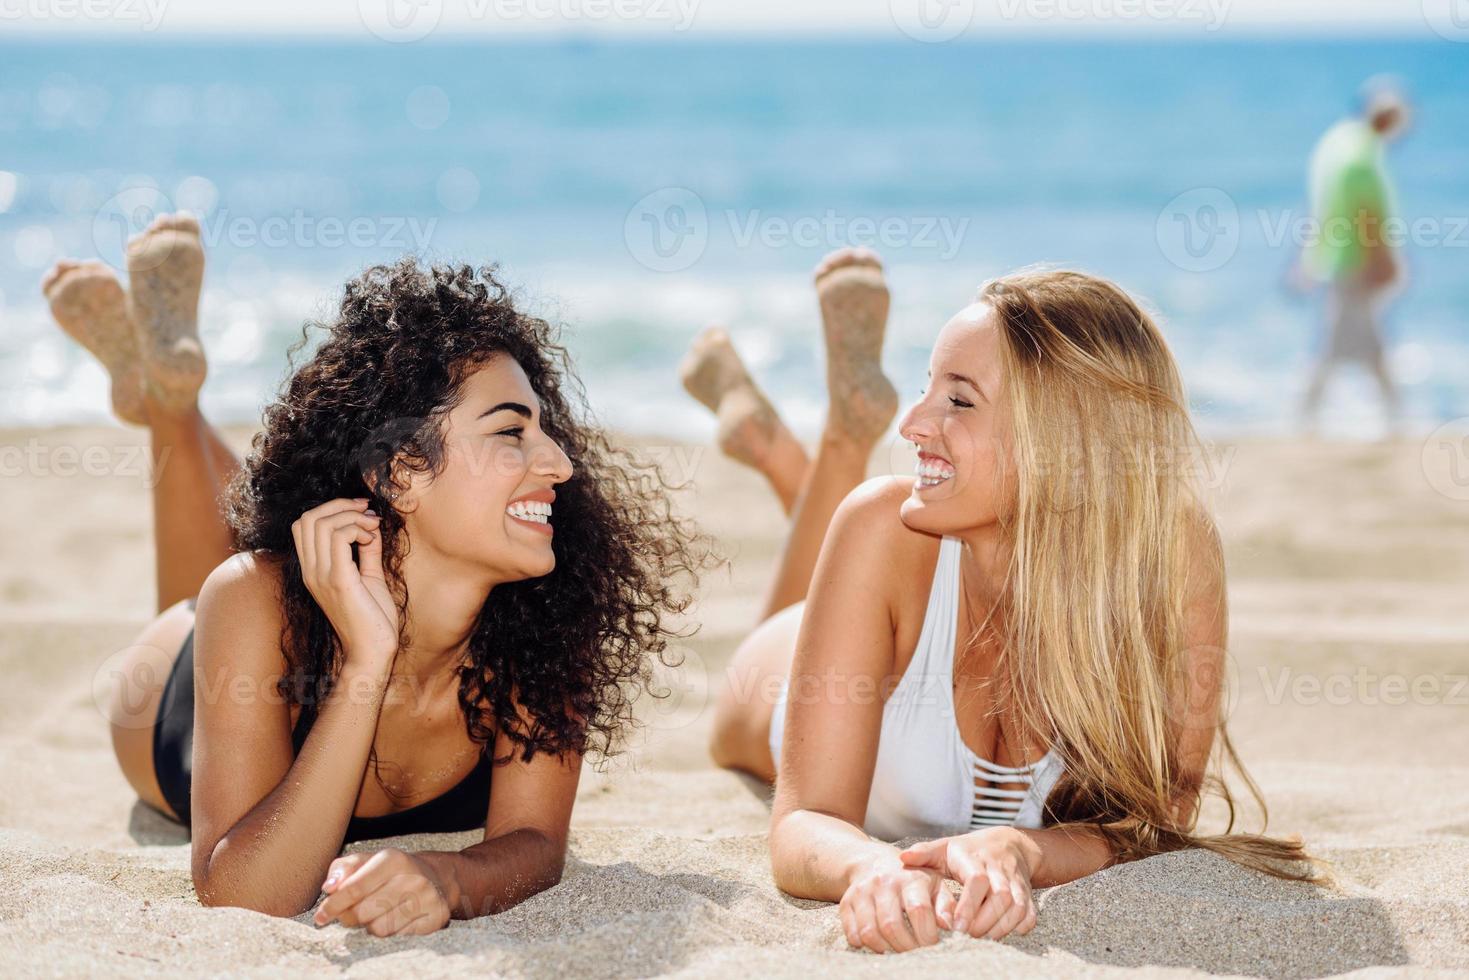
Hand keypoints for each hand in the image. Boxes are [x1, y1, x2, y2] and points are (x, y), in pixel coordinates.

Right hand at [291, 498, 396, 666]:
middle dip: (339, 505)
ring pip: (322, 523)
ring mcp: (321, 576)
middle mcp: (311, 572)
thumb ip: (367, 552)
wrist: (373, 651)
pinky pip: (338, 538)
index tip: (362, 511)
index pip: (303, 525)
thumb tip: (371, 527)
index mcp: (313, 570)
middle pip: (307, 518)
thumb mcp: (370, 577)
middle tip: (367, 511)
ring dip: (352, 516)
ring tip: (373, 528)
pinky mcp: (338, 580)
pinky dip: (357, 529)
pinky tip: (371, 538)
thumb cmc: (373, 619)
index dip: (330, 509)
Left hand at [313, 848, 450, 935]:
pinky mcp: (436, 917)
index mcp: (392, 859)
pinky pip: (399, 938)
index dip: (333, 905)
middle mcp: (413, 877)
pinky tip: (393, 921)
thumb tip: (329, 887)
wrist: (434, 877)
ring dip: (370, 927)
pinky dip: (390, 934)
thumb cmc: (389, 872)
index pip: (354, 889)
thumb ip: (343, 869)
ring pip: (380, 929)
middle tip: (352, 914)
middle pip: (364, 913)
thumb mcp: (366, 861)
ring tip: (375, 916)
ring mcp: (427, 898)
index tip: (320, 917)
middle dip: (351, 918)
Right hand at [839, 854, 956, 953]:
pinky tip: (879, 943)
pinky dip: (865, 944)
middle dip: (905, 947)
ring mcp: (862, 892)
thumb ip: (946, 904)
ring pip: (870, 931)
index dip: (926, 934)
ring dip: (885, 949)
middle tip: (914, 954)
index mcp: (910, 878)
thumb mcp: (935, 884)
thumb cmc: (912, 879)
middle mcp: (884, 882)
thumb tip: (949, 926)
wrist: (874, 862)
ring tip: (897, 950)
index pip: (919, 910)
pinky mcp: (847, 902)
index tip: (932, 946)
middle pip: (891, 925)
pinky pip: (852, 932)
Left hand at [899, 828, 1037, 940]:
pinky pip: (1030, 913)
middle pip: (1001, 897)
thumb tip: (903, 858)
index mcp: (975, 858)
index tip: (957, 926)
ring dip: (1001, 927)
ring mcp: (1016, 882)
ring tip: (981, 939)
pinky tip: (1002, 933)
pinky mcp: (1027, 894)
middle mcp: (999, 869)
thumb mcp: (945, 847)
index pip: (978, 880)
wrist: (1008, 844)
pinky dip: (1020, 927)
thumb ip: (924, 853)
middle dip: (985, 921)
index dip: (969, 904)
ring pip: (1017, 906)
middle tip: (967, 936)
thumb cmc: (969, 850)